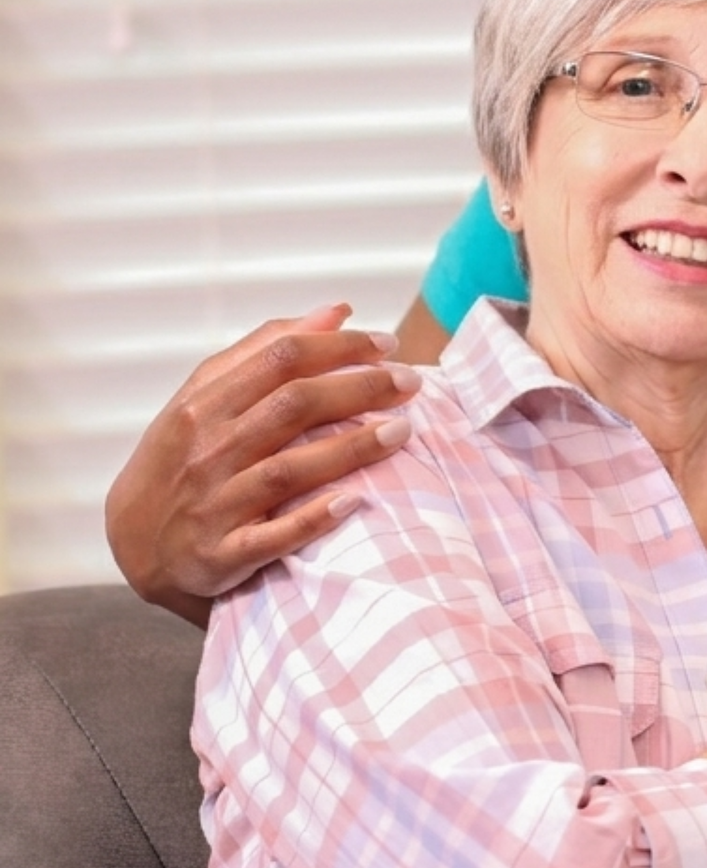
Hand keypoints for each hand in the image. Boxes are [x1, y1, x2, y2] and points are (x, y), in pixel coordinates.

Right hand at [104, 303, 421, 624]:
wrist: (135, 541)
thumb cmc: (185, 456)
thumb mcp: (208, 396)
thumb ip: (267, 351)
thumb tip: (336, 312)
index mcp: (205, 404)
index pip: (280, 358)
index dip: (341, 347)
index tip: (389, 345)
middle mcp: (207, 450)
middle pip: (292, 406)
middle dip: (359, 389)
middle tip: (411, 382)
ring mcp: (214, 504)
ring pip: (288, 469)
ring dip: (351, 447)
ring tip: (404, 430)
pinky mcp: (222, 554)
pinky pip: (272, 538)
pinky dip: (312, 519)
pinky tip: (355, 502)